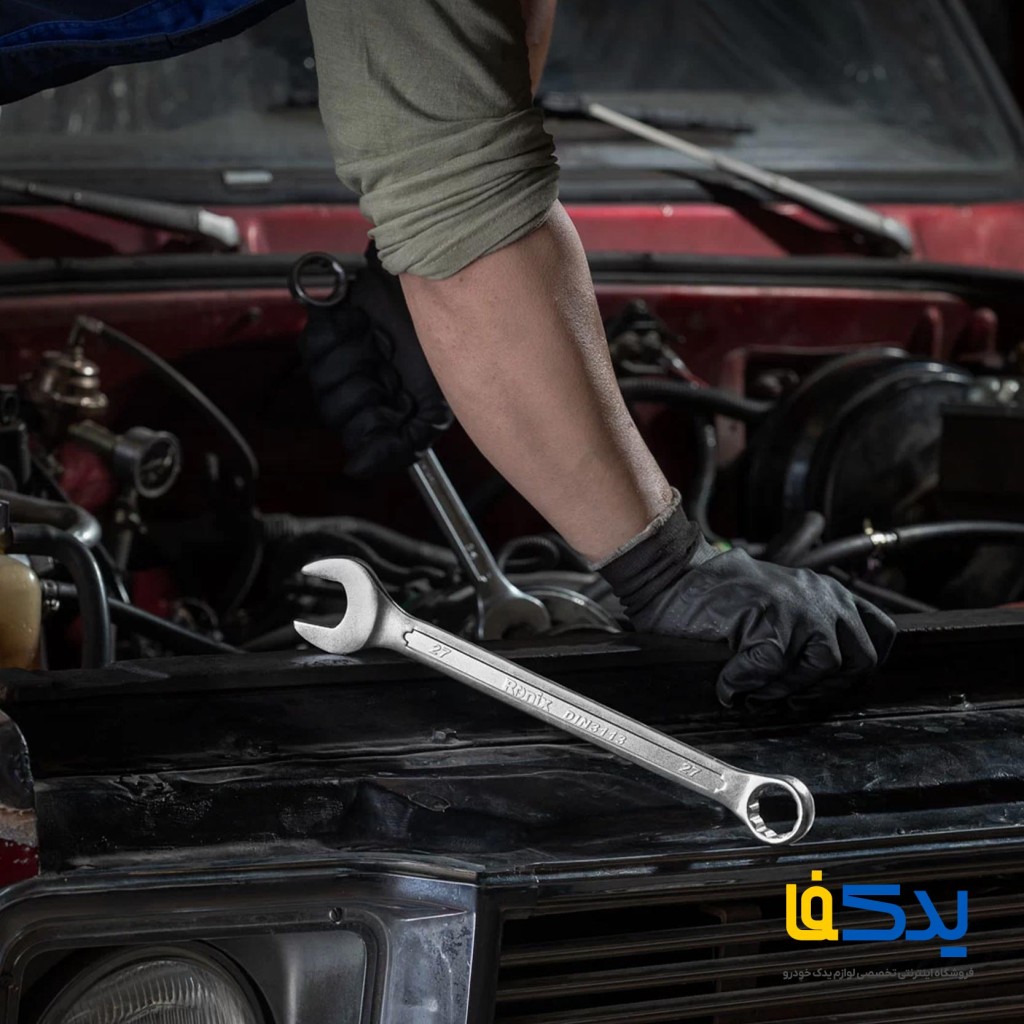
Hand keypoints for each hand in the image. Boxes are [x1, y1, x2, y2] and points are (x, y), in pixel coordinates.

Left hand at [299, 242, 450, 475]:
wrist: (435, 280)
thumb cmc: (442, 337)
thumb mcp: (435, 404)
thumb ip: (403, 445)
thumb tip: (356, 470)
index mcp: (386, 407)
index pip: (357, 438)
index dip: (367, 423)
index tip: (387, 401)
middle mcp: (361, 385)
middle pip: (334, 410)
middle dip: (359, 387)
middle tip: (384, 365)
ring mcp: (341, 355)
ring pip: (321, 377)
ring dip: (350, 357)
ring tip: (375, 339)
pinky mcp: (327, 323)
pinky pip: (313, 341)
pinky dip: (337, 331)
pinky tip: (361, 322)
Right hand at [599, 508, 895, 709]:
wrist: (676, 574)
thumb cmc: (720, 595)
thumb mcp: (782, 604)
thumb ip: (810, 630)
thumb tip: (824, 680)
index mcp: (829, 594)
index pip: (879, 634)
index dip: (861, 668)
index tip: (831, 685)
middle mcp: (821, 598)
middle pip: (859, 659)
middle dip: (826, 689)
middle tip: (791, 698)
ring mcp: (797, 608)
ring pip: (820, 667)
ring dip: (786, 688)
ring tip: (755, 691)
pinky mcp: (766, 621)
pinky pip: (770, 669)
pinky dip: (745, 684)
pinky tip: (729, 684)